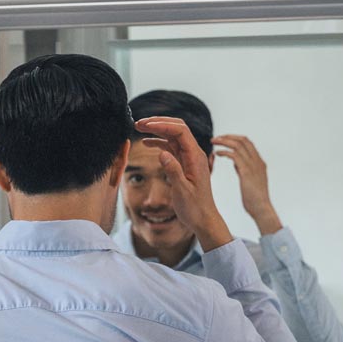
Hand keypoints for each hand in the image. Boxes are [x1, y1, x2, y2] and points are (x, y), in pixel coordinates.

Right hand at [132, 117, 232, 250]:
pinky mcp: (183, 164)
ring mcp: (188, 158)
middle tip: (139, 123)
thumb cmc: (194, 207)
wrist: (203, 219)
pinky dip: (158, 142)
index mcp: (195, 157)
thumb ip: (173, 170)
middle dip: (158, 122)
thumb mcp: (182, 191)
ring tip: (139, 128)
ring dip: (156, 130)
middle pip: (177, 128)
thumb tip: (162, 152)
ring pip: (172, 136)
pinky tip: (146, 143)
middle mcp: (193, 154)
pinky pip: (171, 147)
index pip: (180, 131)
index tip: (145, 125)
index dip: (162, 125)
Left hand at [212, 134, 282, 235]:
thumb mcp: (249, 179)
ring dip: (224, 141)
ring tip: (213, 142)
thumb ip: (244, 169)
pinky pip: (234, 155)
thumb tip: (236, 162)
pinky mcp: (247, 172)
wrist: (261, 208)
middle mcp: (257, 161)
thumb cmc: (254, 198)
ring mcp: (253, 165)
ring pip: (238, 145)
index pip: (248, 143)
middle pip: (243, 140)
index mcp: (259, 162)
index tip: (223, 139)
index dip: (235, 138)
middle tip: (215, 139)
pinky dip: (224, 152)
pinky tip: (217, 154)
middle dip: (228, 137)